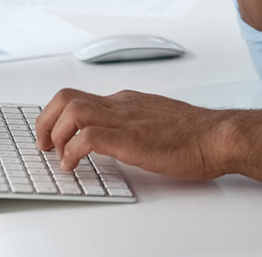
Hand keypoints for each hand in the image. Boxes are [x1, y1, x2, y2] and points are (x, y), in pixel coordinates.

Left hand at [35, 88, 226, 178]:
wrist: (218, 136)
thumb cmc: (196, 134)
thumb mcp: (157, 121)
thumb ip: (135, 124)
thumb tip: (118, 138)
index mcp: (127, 101)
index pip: (81, 97)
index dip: (57, 117)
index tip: (52, 136)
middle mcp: (122, 104)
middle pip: (67, 96)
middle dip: (45, 121)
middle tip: (44, 145)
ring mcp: (126, 119)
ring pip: (72, 110)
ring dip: (55, 135)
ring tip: (58, 156)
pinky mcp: (131, 138)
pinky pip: (87, 137)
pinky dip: (72, 152)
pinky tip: (75, 165)